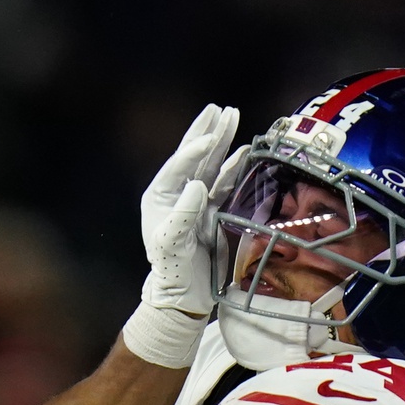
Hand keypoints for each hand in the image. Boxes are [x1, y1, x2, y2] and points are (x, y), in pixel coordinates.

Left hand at [140, 103, 242, 317]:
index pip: (179, 165)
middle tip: (220, 109)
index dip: (195, 149)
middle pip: (195, 156)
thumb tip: (197, 186)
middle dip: (208, 132)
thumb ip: (183, 213)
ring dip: (223, 142)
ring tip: (233, 116)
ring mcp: (197, 201)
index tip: (210, 137)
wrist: (184, 295)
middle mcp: (178, 193)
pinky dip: (235, 166)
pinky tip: (243, 151)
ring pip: (212, 165)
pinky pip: (226, 183)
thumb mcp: (171, 243)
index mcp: (160, 196)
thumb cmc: (171, 270)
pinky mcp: (213, 211)